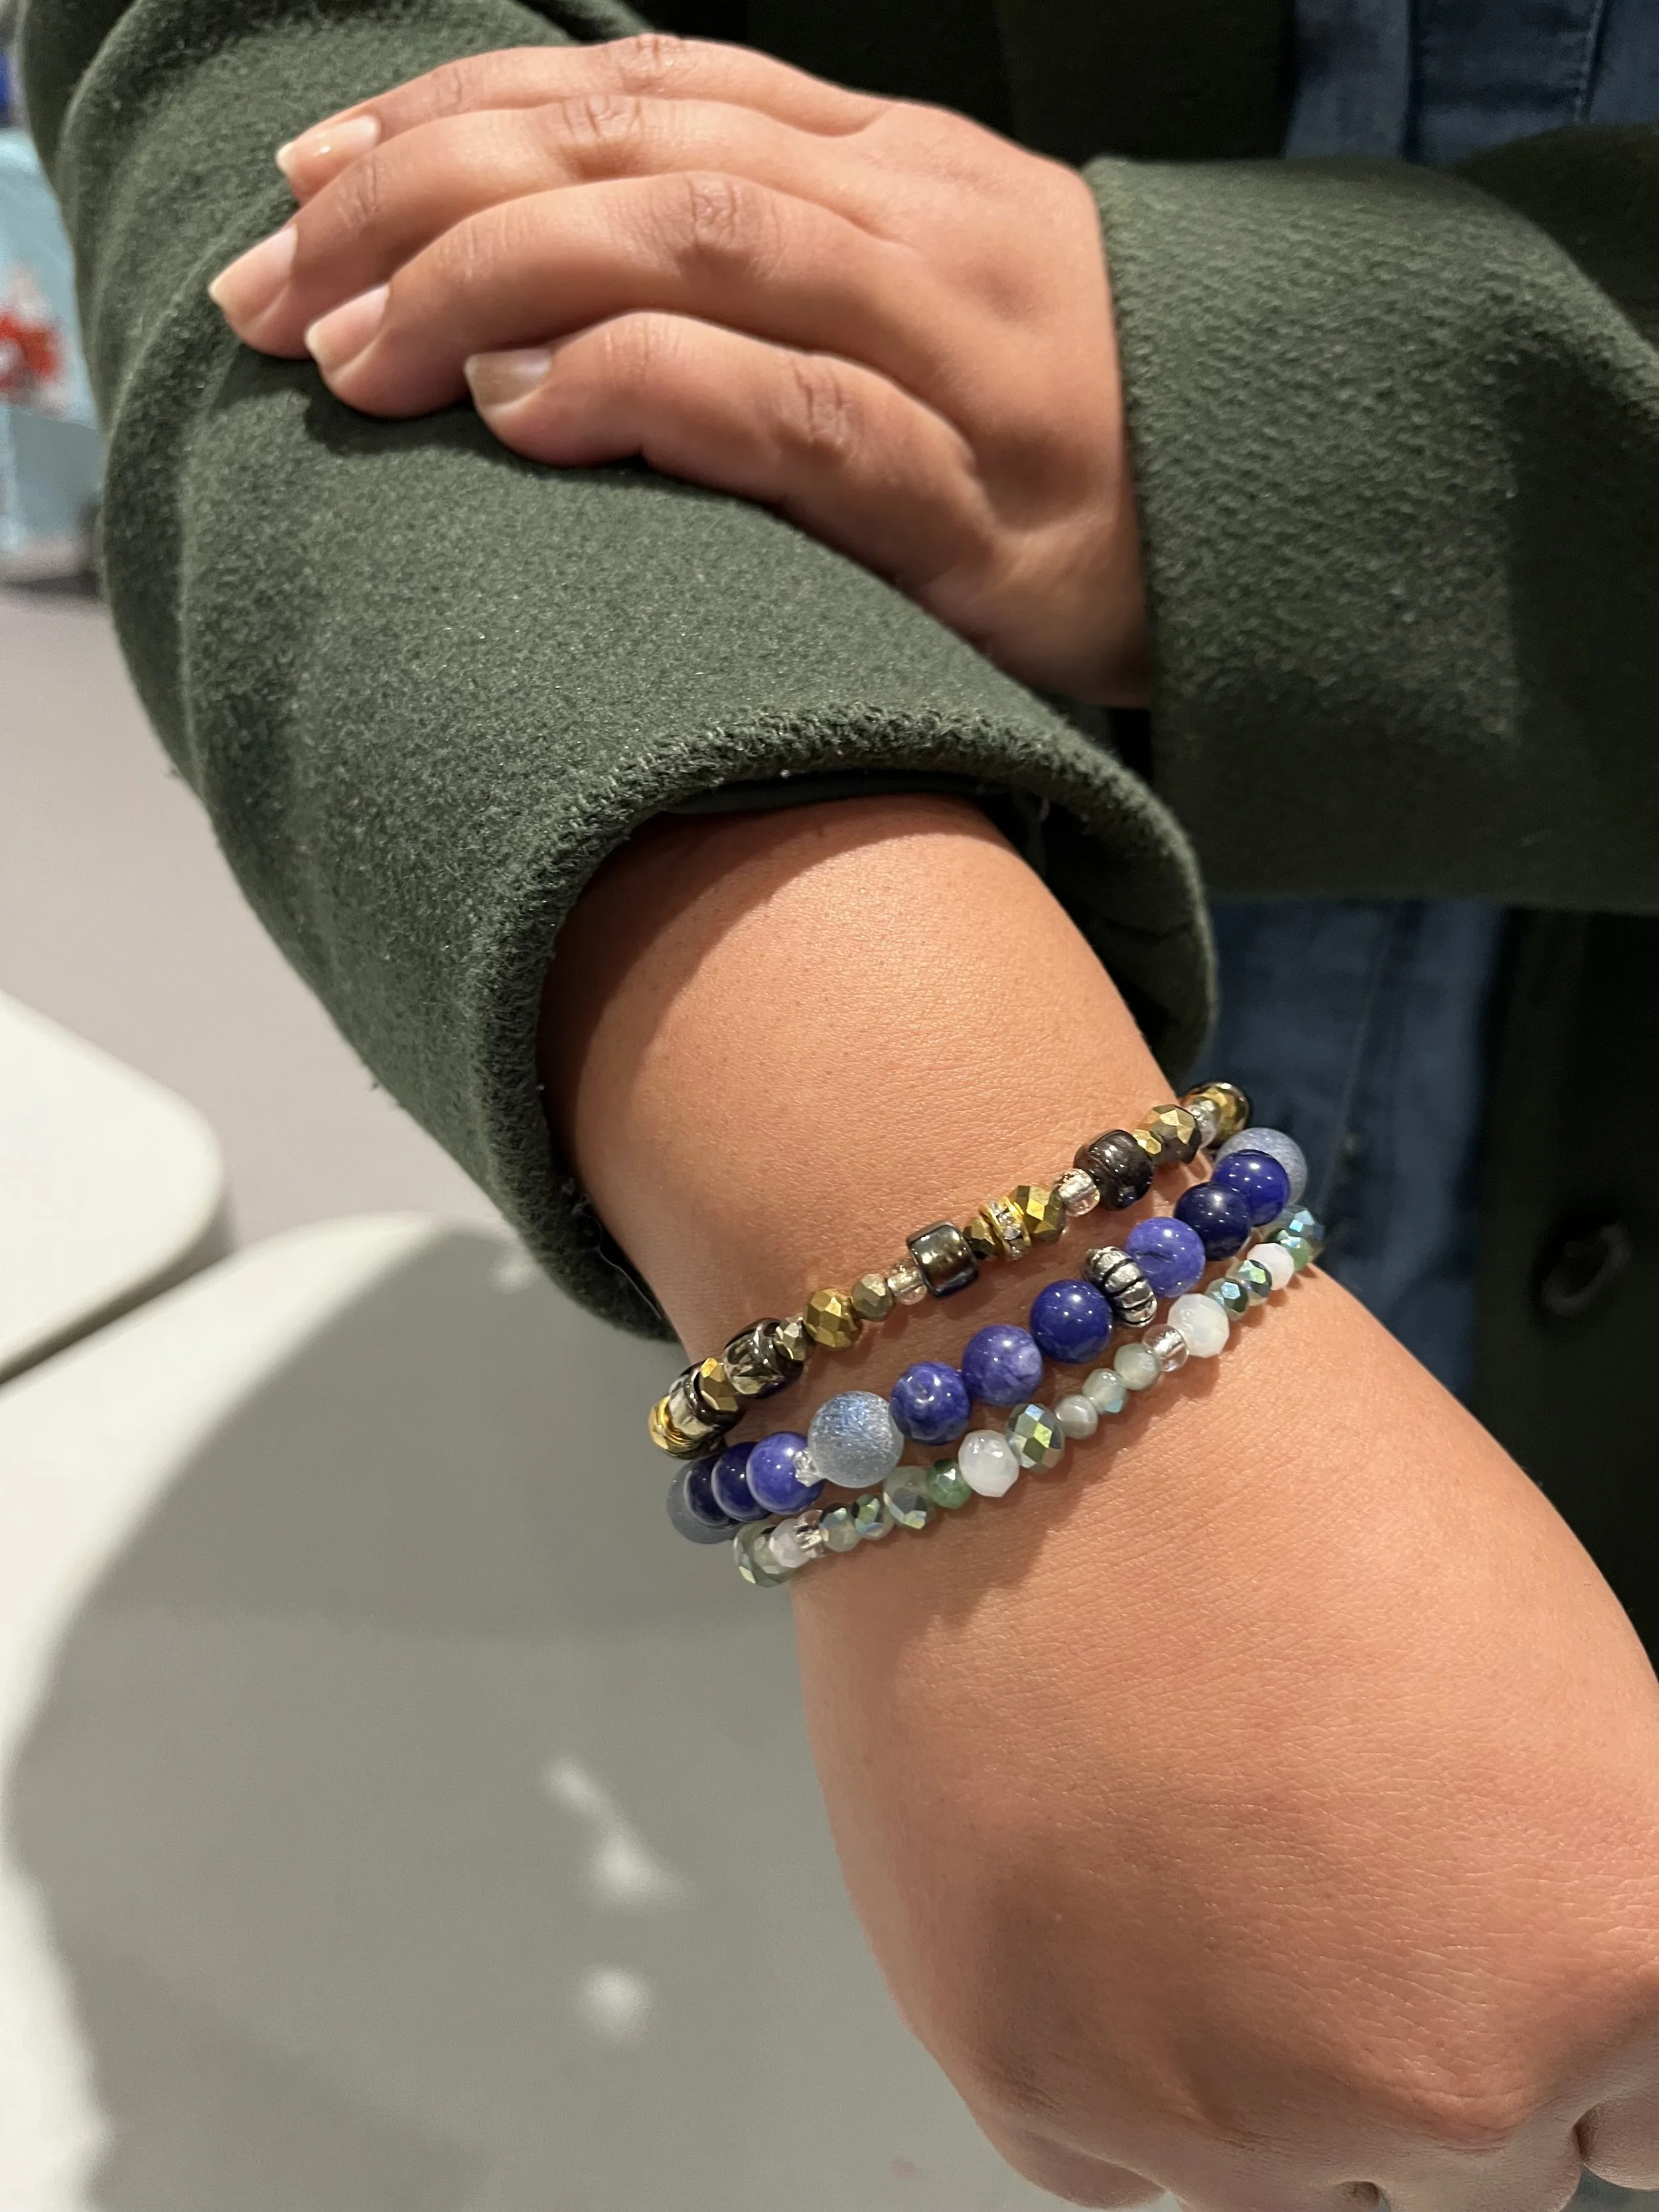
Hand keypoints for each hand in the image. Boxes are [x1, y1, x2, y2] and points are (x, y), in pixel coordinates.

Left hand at [208, 35, 1147, 703]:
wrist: (1280, 509)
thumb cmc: (1060, 421)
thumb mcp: (924, 290)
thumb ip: (772, 255)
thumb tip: (548, 284)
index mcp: (887, 162)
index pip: (636, 91)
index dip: (452, 116)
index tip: (305, 180)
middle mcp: (908, 222)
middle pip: (631, 149)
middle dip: (422, 197)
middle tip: (275, 294)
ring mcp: (949, 353)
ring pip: (700, 247)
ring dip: (498, 281)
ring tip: (359, 356)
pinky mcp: (976, 507)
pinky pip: (799, 421)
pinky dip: (649, 395)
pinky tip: (527, 415)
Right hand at [545, 794, 1658, 2209]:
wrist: (1044, 1396)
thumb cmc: (1299, 1478)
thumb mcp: (1548, 1684)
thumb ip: (1571, 1903)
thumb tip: (1542, 2000)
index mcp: (1619, 1960)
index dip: (1580, 2031)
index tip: (1508, 1961)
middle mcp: (1446, 2083)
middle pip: (1481, 2165)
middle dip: (1423, 2035)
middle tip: (1326, 1863)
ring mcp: (1228, 2113)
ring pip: (1297, 2183)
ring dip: (1264, 2063)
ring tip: (1192, 1853)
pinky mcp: (1032, 2087)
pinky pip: (1121, 2169)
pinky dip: (1116, 2063)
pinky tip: (1100, 1891)